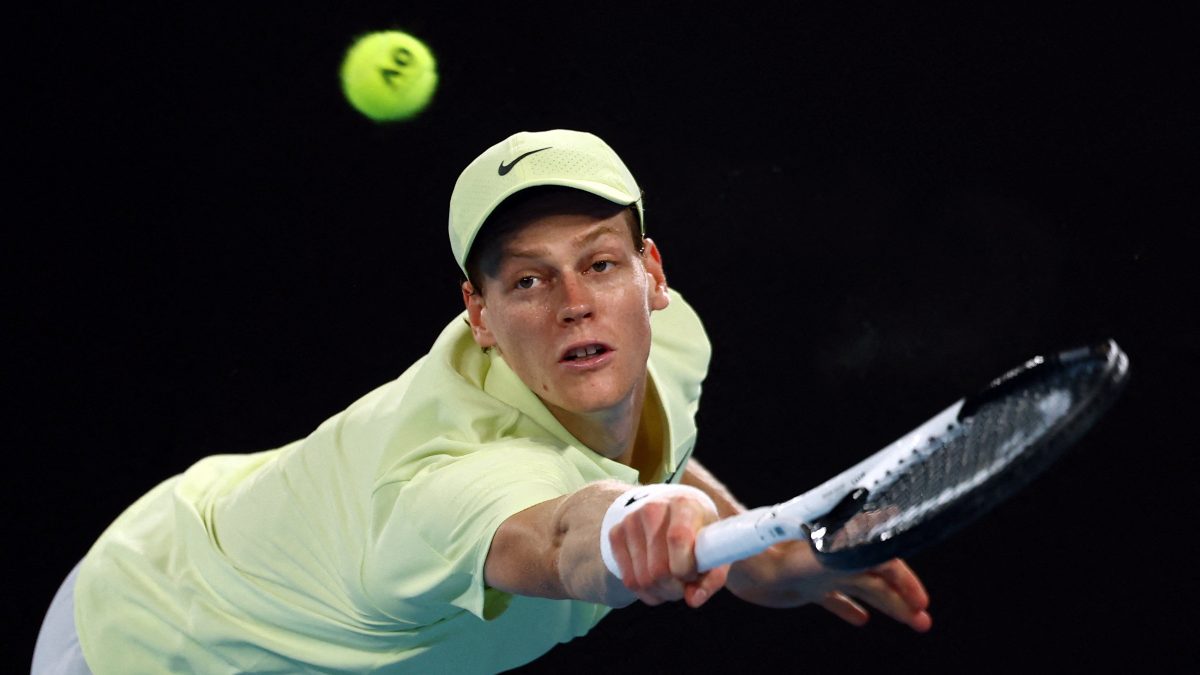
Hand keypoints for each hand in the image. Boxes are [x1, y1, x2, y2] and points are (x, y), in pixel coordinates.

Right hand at [607, 494, 728, 607]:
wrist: (676, 512)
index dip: (686, 568)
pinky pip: (628, 580)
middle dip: (674, 588)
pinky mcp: (616, 534)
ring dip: (660, 592)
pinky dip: (645, 592)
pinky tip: (656, 583)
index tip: (693, 575)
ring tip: (671, 584)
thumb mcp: (716, 550)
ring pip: (642, 579)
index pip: (677, 539)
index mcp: (683, 505)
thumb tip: (693, 599)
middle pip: (658, 568)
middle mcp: (653, 509)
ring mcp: (631, 521)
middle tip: (683, 585)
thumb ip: (713, 578)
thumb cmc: (700, 534)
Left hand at [726, 542, 931, 631]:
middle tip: (923, 618)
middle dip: (903, 596)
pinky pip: (835, 600)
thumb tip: (844, 528)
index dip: (899, 578)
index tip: (918, 599)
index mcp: (829, 546)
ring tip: (918, 623)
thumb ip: (810, 542)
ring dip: (890, 606)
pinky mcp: (804, 587)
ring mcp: (820, 572)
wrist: (724, 555)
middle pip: (877, 577)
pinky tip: (864, 622)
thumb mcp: (775, 544)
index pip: (875, 558)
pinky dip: (850, 609)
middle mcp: (830, 557)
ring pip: (864, 590)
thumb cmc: (747, 546)